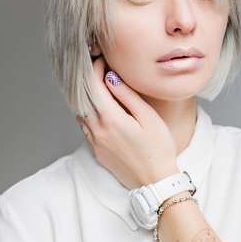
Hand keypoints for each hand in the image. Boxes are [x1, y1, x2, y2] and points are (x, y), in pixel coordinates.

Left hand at [75, 53, 178, 188]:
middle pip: (83, 98)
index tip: (102, 59)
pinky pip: (85, 127)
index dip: (95, 69)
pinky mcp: (97, 152)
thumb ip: (127, 96)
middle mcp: (97, 131)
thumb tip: (110, 78)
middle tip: (98, 67)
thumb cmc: (159, 149)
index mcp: (110, 119)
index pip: (93, 86)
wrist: (156, 182)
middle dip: (89, 80)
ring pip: (81, 113)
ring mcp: (95, 143)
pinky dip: (88, 113)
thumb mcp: (148, 118)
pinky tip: (100, 109)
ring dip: (87, 98)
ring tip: (99, 87)